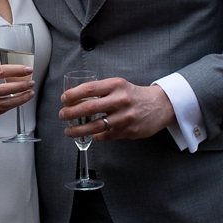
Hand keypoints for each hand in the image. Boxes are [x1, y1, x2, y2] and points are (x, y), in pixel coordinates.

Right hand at [0, 62, 34, 124]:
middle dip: (20, 86)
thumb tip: (14, 73)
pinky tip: (17, 102)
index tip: (27, 70)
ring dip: (19, 99)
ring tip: (29, 94)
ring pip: (3, 103)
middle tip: (31, 83)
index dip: (15, 71)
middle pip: (2, 89)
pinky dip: (9, 107)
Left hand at [59, 78, 174, 142]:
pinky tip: (91, 135)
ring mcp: (125, 117)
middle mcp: (120, 100)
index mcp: (116, 85)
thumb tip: (76, 99)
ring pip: (96, 126)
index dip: (72, 95)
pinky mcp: (129, 131)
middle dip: (70, 113)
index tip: (64, 99)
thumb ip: (101, 91)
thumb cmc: (134, 95)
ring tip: (68, 131)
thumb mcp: (119, 85)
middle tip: (62, 116)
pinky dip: (96, 136)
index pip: (89, 89)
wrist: (160, 105)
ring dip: (78, 130)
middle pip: (89, 108)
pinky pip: (106, 136)